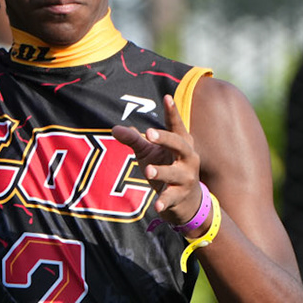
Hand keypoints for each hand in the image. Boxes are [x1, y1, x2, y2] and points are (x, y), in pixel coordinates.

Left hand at [110, 94, 203, 226]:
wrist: (188, 201)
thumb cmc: (166, 168)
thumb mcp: (150, 153)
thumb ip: (135, 140)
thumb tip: (114, 129)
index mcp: (182, 143)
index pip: (177, 126)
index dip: (172, 112)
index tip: (167, 97)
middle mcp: (188, 158)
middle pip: (179, 145)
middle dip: (166, 139)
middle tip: (149, 133)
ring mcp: (186, 178)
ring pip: (174, 173)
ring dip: (162, 172)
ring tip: (148, 171)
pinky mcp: (181, 196)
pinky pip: (171, 198)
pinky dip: (164, 202)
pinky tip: (157, 206)